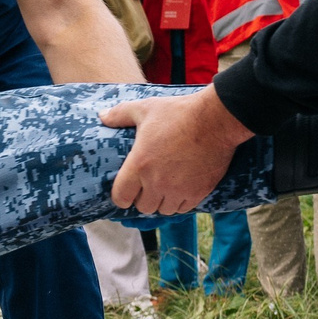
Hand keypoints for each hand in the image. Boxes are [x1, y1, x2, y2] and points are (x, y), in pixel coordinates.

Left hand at [101, 88, 253, 215]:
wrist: (216, 119)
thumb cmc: (178, 113)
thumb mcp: (145, 108)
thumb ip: (119, 114)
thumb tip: (101, 117)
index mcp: (139, 165)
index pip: (121, 197)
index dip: (121, 196)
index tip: (126, 190)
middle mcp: (157, 182)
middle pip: (143, 207)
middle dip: (143, 198)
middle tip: (148, 185)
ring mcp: (179, 190)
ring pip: (163, 210)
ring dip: (162, 201)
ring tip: (164, 187)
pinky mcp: (198, 192)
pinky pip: (183, 208)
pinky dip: (180, 202)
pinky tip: (180, 188)